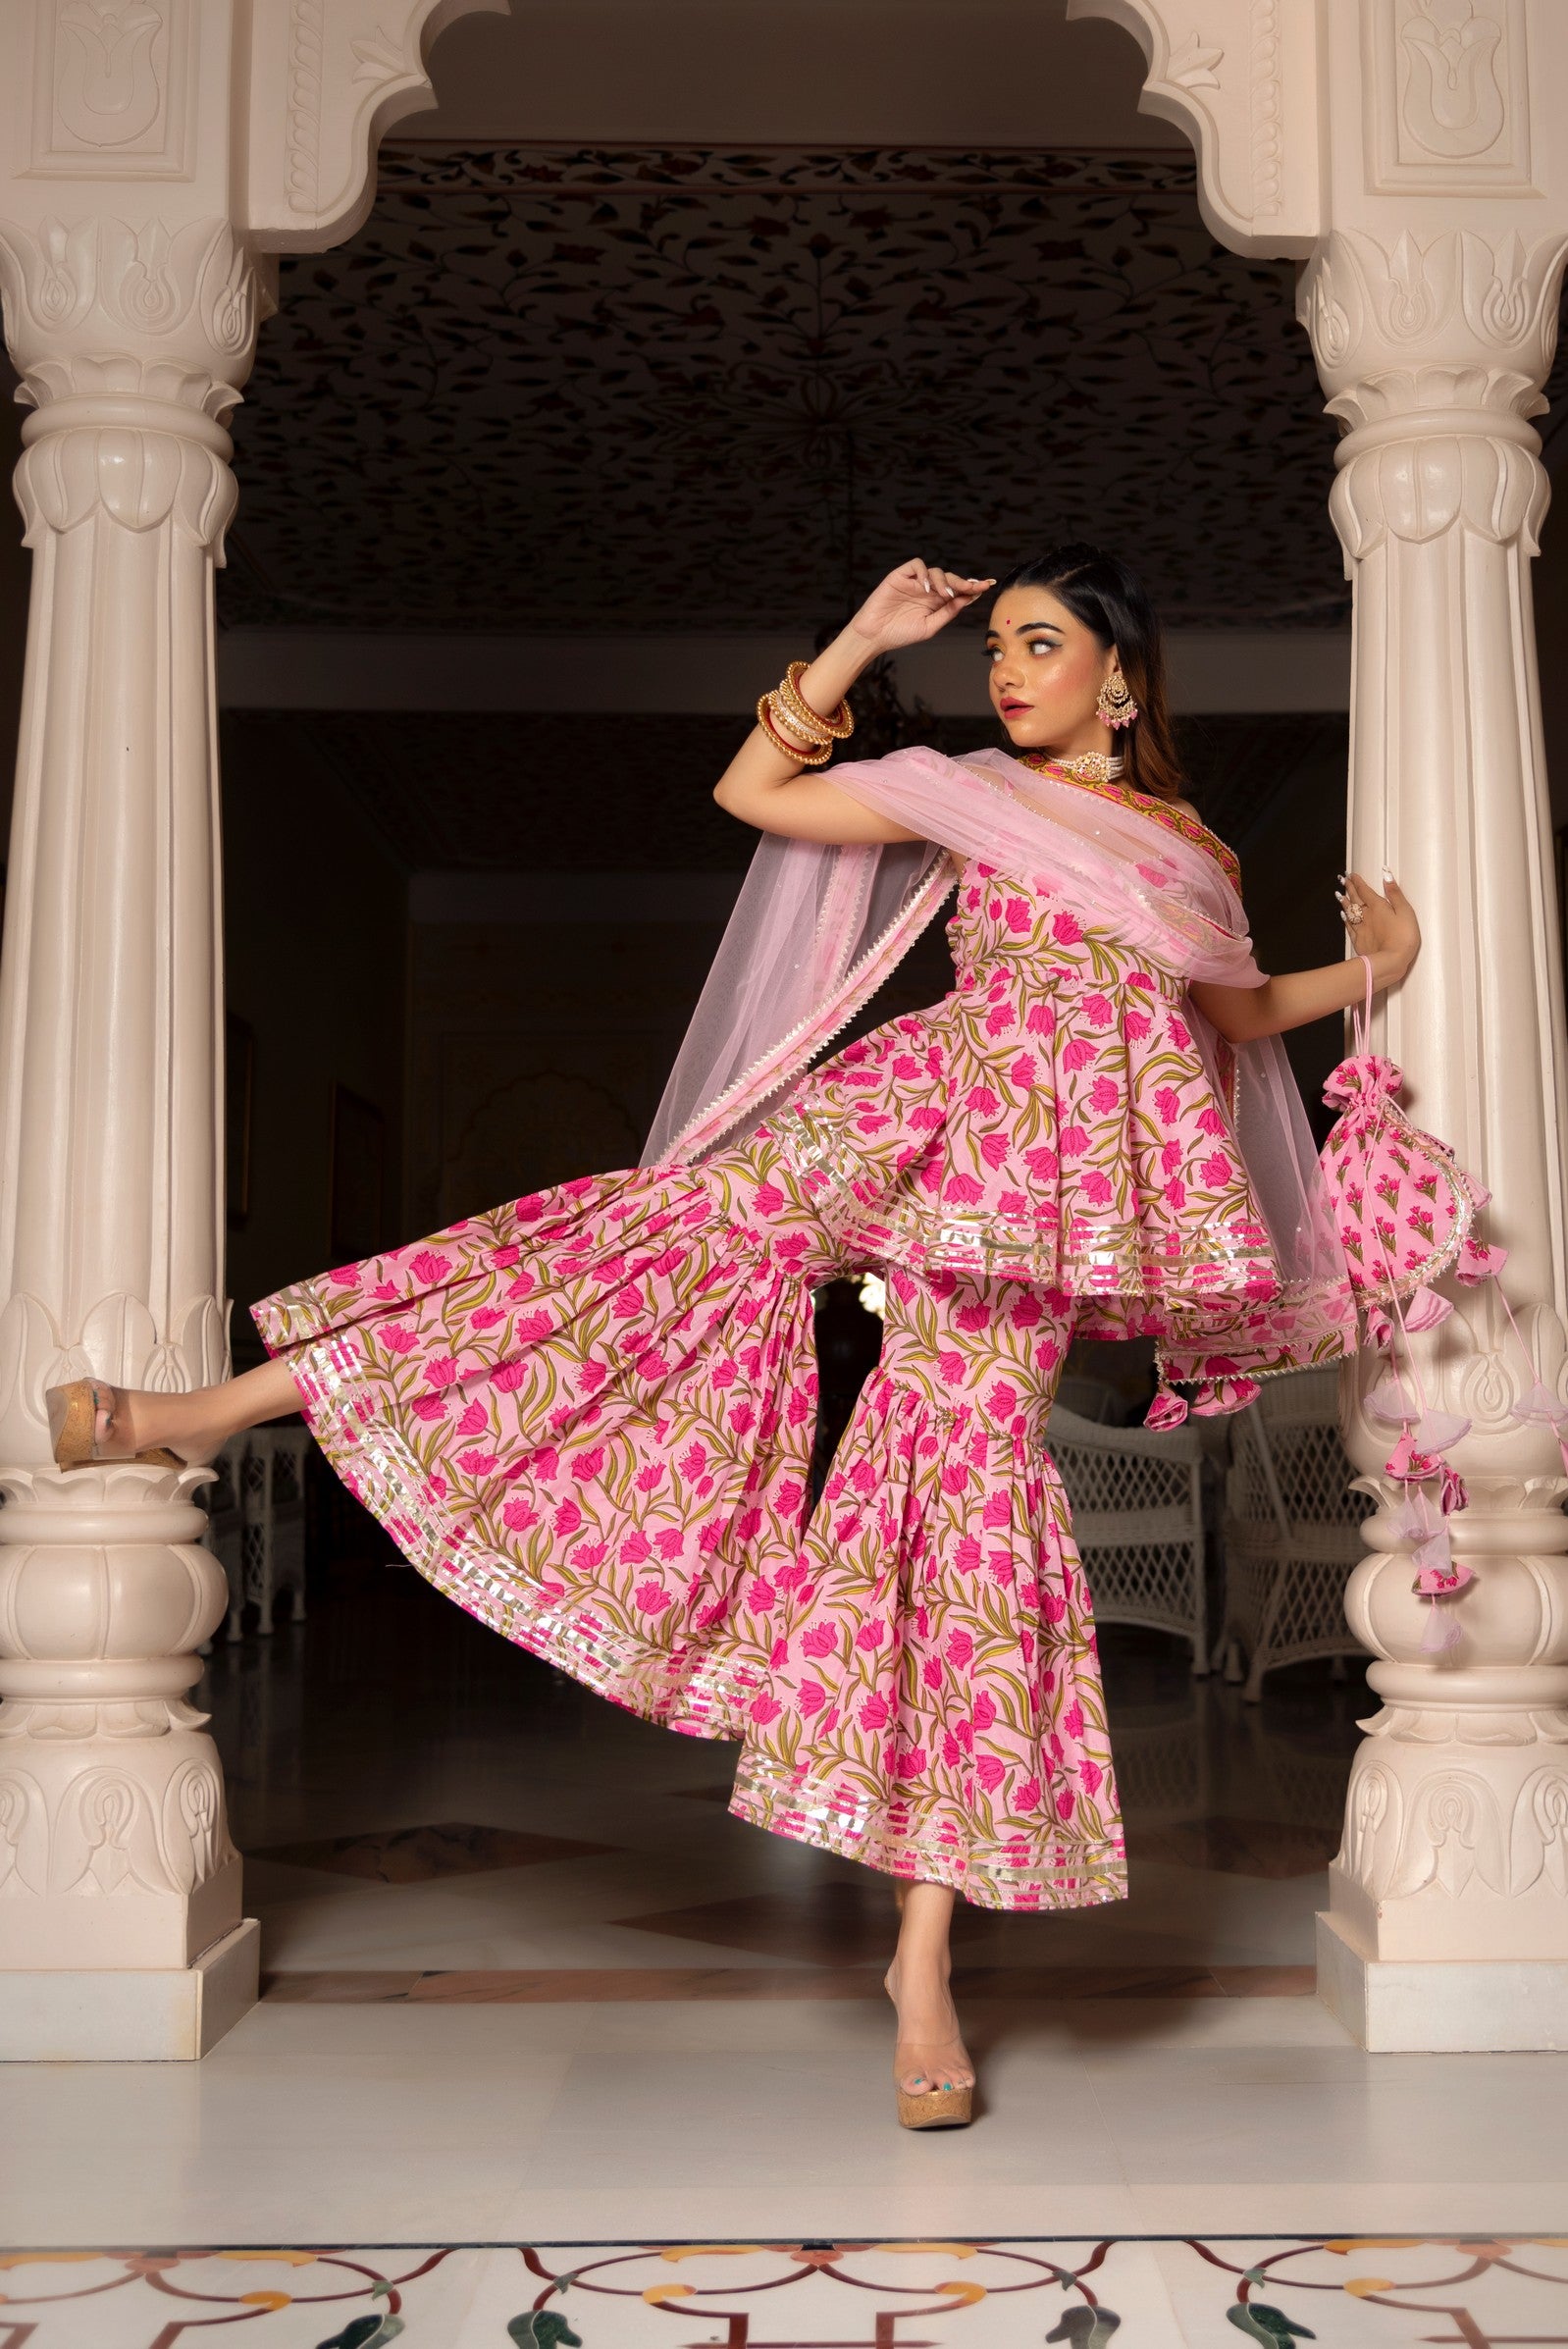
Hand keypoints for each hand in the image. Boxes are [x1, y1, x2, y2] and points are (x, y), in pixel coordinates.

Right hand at [849, 558, 995, 651]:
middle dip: (963, 582)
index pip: (958, 591)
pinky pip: (917, 564)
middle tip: (972, 587)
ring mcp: (914, 582)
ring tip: (944, 595)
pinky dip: (924, 573)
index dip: (973, 587)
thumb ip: (948, 612)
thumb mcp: (930, 626)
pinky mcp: (901, 576)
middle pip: (951, 579)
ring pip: (936, 571)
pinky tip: (926, 588)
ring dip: (944, 581)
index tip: (988, 585)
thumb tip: (967, 600)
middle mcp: (927, 590)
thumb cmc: (900, 634)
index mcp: (936, 603)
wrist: (874, 635)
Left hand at [1337, 867, 1419, 980]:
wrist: (1390, 962)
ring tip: (1339, 894)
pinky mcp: (1359, 941)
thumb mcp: (1405, 911)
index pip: (1365, 890)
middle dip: (1349, 888)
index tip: (1352, 875)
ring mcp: (1361, 929)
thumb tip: (1386, 876)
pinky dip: (1345, 919)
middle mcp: (1366, 916)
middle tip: (1343, 880)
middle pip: (1355, 899)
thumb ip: (1395, 894)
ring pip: (1349, 912)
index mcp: (1378, 907)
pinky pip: (1349, 926)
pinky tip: (1343, 916)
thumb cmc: (1402, 938)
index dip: (1358, 882)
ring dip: (1344, 902)